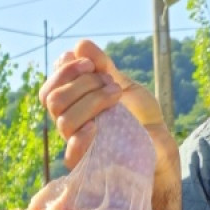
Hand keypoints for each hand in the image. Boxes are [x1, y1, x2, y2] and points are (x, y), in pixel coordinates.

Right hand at [38, 39, 181, 209]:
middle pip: (53, 100)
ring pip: (63, 119)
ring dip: (91, 101)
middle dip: (82, 84)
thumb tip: (79, 45)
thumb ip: (101, 66)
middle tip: (110, 83)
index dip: (63, 72)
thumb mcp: (123, 84)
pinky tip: (98, 126)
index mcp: (72, 106)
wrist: (160, 143)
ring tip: (116, 96)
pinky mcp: (89, 163)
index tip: (90, 64)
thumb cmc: (140, 116)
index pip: (49, 89)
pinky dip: (82, 136)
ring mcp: (78, 144)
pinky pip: (71, 153)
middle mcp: (70, 124)